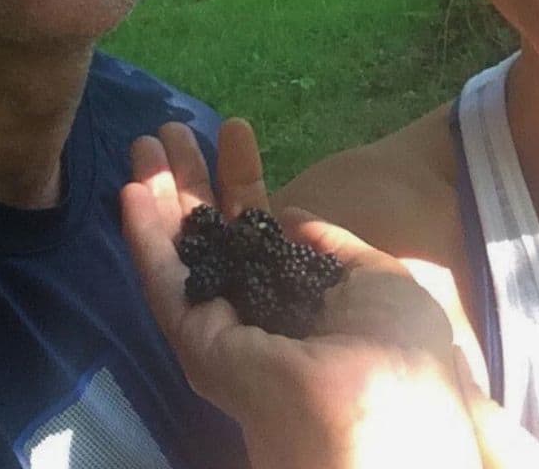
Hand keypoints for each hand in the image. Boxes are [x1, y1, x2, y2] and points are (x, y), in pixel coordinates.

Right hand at [121, 119, 482, 468]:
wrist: (394, 410)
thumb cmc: (404, 353)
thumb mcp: (379, 281)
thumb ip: (332, 248)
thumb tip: (290, 217)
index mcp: (297, 301)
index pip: (258, 232)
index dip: (242, 179)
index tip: (235, 129)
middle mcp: (256, 316)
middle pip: (210, 238)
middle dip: (188, 183)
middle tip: (164, 130)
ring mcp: (226, 334)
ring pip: (180, 256)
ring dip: (157, 200)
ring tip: (141, 144)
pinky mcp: (202, 348)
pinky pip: (168, 287)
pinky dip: (147, 238)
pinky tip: (134, 191)